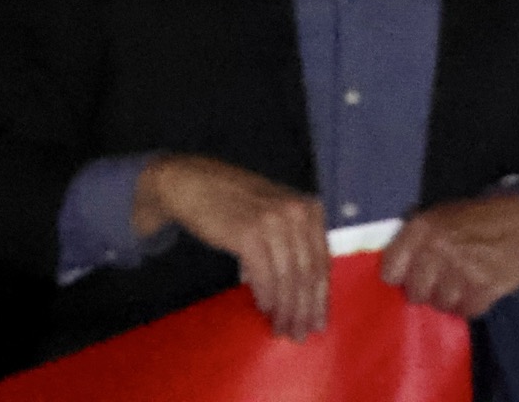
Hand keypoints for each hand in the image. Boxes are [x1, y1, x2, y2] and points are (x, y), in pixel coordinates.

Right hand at [138, 156, 331, 338]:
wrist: (196, 184)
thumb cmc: (237, 205)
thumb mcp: (276, 216)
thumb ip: (294, 243)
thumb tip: (306, 293)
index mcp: (310, 209)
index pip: (322, 261)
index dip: (321, 297)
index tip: (318, 323)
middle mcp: (297, 212)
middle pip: (308, 272)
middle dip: (305, 309)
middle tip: (299, 334)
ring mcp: (273, 220)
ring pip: (288, 277)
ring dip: (286, 309)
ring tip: (281, 328)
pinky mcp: (249, 231)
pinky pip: (264, 273)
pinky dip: (267, 295)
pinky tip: (265, 309)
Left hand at [379, 189, 518, 319]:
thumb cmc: (476, 220)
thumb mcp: (440, 214)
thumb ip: (414, 237)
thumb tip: (390, 260)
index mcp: (422, 228)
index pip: (390, 270)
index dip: (399, 276)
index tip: (406, 277)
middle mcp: (437, 249)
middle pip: (415, 293)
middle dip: (426, 290)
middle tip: (440, 279)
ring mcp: (460, 270)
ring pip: (441, 304)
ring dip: (451, 298)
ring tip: (463, 281)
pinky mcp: (483, 288)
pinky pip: (466, 311)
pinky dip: (471, 303)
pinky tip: (477, 286)